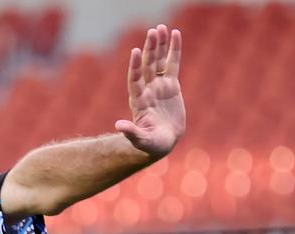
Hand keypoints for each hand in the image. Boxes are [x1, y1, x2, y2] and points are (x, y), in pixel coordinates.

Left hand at [115, 24, 185, 156]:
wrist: (163, 142)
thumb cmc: (151, 144)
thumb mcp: (142, 141)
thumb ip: (132, 132)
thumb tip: (118, 126)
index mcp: (139, 101)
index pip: (135, 80)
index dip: (134, 67)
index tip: (135, 52)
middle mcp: (147, 90)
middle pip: (147, 65)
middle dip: (150, 49)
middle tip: (153, 31)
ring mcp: (158, 86)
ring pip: (158, 61)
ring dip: (159, 45)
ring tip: (161, 28)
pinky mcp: (171, 86)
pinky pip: (172, 64)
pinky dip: (174, 50)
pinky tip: (175, 34)